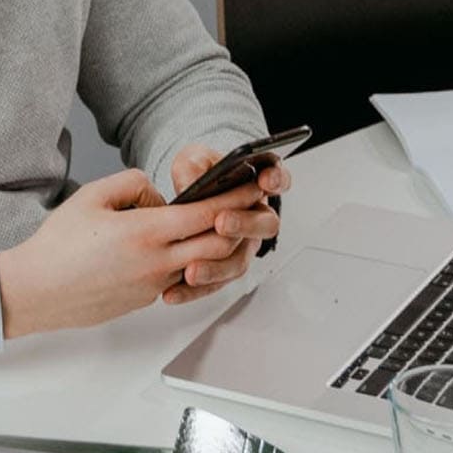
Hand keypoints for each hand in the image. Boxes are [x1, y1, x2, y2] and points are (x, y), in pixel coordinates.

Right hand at [0, 169, 269, 337]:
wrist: (37, 290)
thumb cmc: (57, 246)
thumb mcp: (92, 196)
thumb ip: (132, 184)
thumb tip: (157, 196)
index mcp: (146, 232)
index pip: (208, 214)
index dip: (236, 198)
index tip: (254, 186)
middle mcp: (157, 262)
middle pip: (218, 244)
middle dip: (237, 223)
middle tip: (248, 206)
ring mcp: (153, 285)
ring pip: (201, 264)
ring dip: (213, 246)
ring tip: (213, 225)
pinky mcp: (144, 300)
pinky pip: (176, 277)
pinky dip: (187, 262)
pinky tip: (173, 248)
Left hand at [165, 142, 290, 305]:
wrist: (183, 204)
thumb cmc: (197, 175)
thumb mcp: (191, 161)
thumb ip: (192, 168)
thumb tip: (190, 186)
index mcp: (254, 186)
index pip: (277, 180)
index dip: (276, 180)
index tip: (266, 180)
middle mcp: (255, 218)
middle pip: (264, 225)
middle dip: (244, 224)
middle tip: (221, 222)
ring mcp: (242, 246)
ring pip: (240, 260)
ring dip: (217, 267)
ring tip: (192, 270)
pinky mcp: (224, 267)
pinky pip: (216, 283)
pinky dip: (195, 290)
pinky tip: (175, 291)